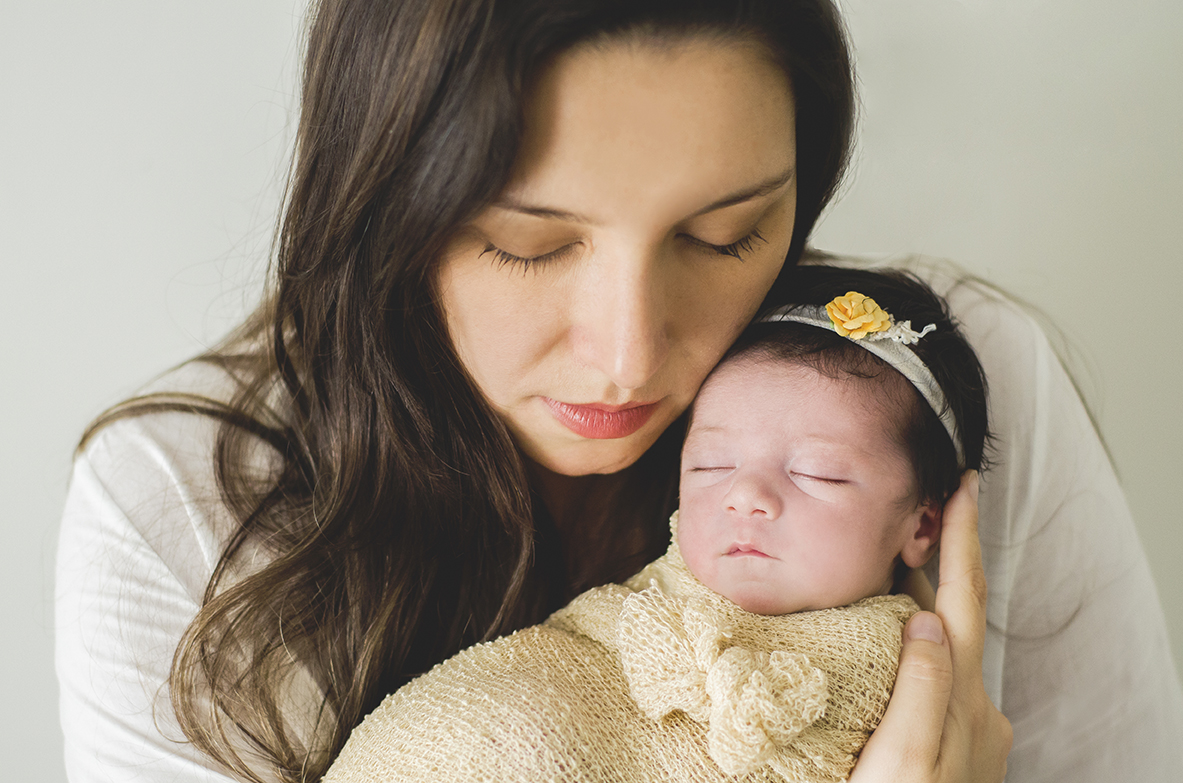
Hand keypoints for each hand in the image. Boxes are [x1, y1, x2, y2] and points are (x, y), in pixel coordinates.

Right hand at [850, 471, 1012, 782]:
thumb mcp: (905, 761)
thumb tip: (923, 616)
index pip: (960, 601)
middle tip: (908, 514)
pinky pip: (932, 673)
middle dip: (937, 560)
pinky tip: (883, 640)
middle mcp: (973, 709)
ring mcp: (965, 728)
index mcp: (962, 702)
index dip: (962, 540)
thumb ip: (923, 689)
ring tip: (885, 566)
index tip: (964, 486)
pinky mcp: (947, 745)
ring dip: (918, 600)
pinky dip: (911, 641)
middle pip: (953, 614)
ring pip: (940, 644)